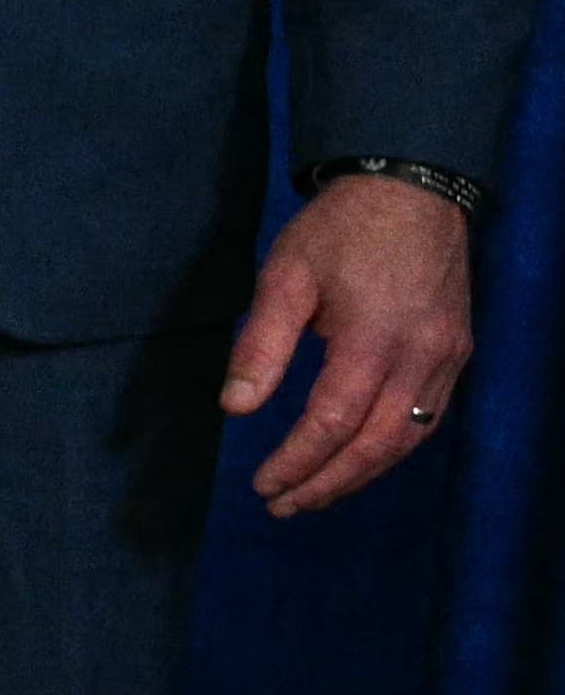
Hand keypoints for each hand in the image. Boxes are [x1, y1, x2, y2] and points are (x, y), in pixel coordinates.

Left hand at [222, 172, 477, 515]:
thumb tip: (236, 408)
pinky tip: (362, 458)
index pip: (331, 423)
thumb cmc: (339, 229)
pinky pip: (430, 417)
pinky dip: (394, 446)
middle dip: (327, 482)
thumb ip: (261, 345)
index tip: (263, 485)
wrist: (412, 189)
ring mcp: (447, 357)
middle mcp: (420, 358)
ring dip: (361, 473)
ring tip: (316, 492)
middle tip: (284, 505)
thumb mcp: (285, 275)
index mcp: (372, 339)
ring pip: (409, 438)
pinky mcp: (458, 351)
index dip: (296, 461)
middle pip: (375, 444)